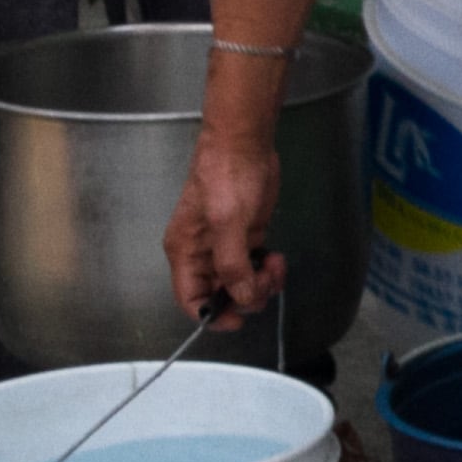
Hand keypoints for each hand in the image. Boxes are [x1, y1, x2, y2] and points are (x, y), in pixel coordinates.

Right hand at [166, 125, 285, 328]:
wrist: (244, 143)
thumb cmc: (227, 177)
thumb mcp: (227, 222)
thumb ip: (231, 264)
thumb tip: (240, 296)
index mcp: (185, 252)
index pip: (190, 299)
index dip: (211, 316)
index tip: (238, 318)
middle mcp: (202, 255)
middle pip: (220, 296)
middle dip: (245, 296)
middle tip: (264, 280)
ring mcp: (225, 247)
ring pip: (241, 284)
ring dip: (261, 284)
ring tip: (274, 264)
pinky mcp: (246, 238)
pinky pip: (254, 268)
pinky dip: (267, 271)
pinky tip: (276, 256)